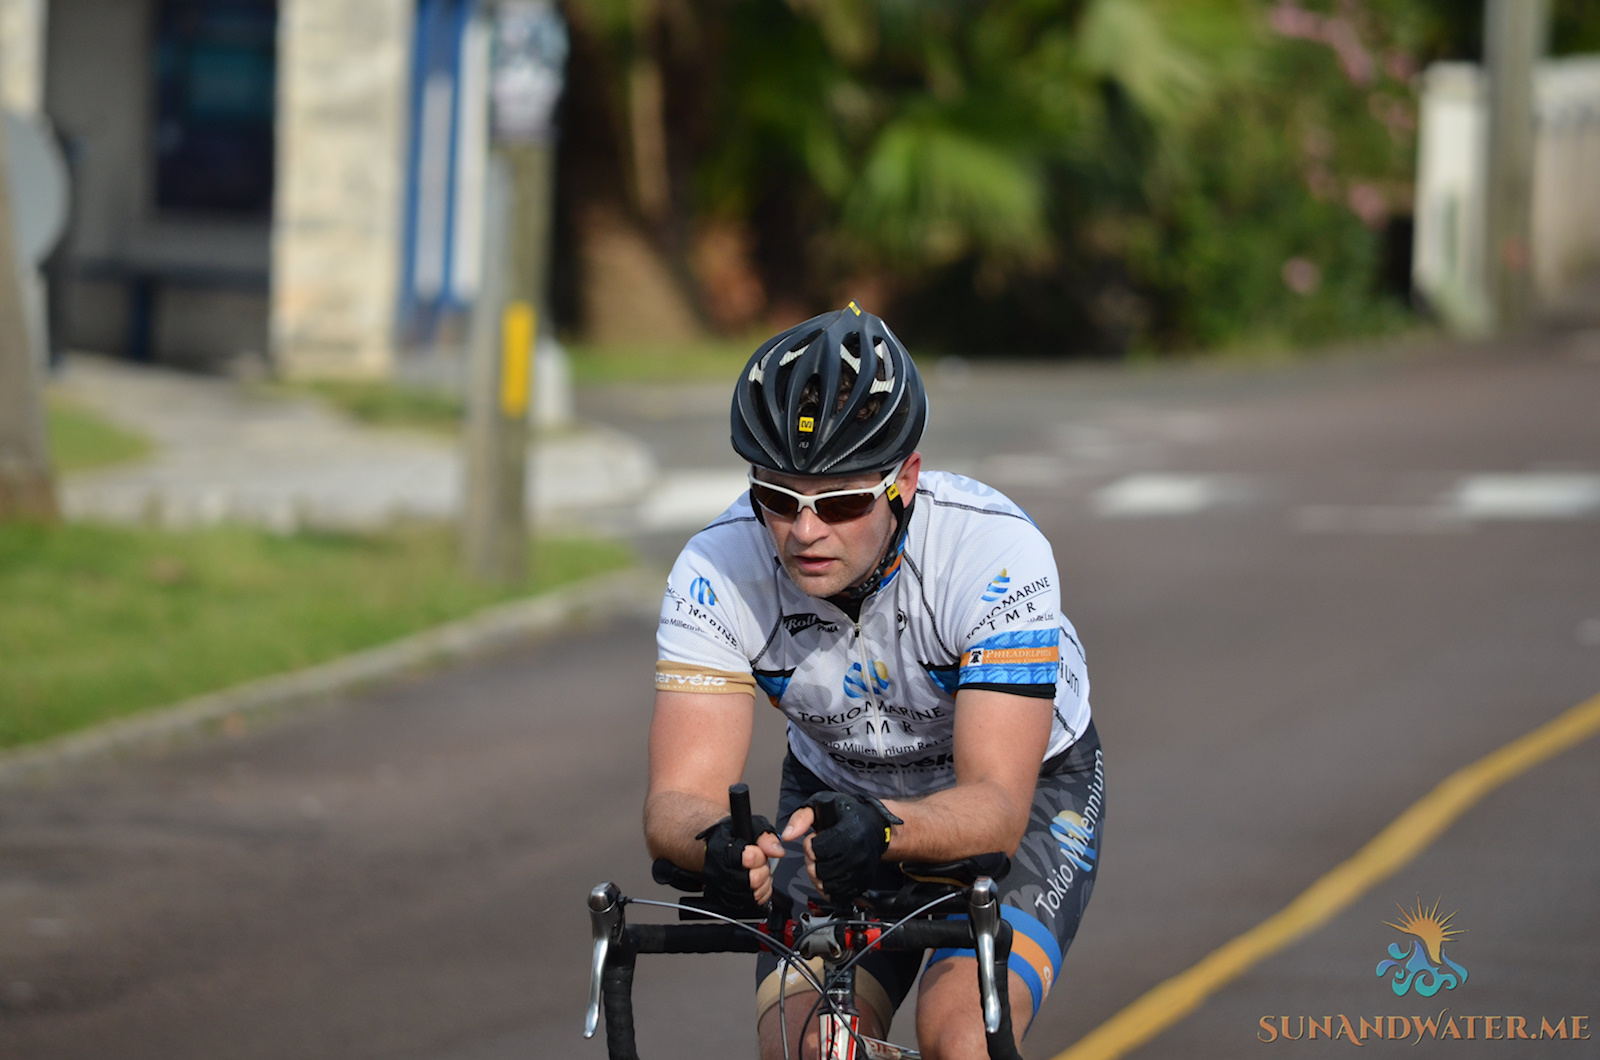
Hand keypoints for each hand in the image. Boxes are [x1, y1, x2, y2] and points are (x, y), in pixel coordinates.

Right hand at [697, 815, 783, 907]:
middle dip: (764, 870)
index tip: (758, 852)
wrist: (714, 849)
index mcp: (722, 850)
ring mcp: (722, 890)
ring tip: (758, 872)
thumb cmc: (731, 837)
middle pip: (754, 880)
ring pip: (754, 895)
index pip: (749, 858)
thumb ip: (766, 838)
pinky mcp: (726, 902)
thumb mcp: (751, 828)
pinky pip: (752, 904)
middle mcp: (719, 873)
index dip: (759, 855)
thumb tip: (778, 851)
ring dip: (763, 883)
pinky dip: (759, 894)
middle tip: (760, 863)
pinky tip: (756, 883)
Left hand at [781, 791, 901, 902]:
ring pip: (828, 886)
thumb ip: (801, 818)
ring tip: (822, 863)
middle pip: (821, 871)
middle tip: (816, 853)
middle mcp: (858, 855)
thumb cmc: (848, 814)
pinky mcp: (863, 882)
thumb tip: (787, 836)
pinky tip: (829, 875)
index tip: (814, 839)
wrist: (876, 825)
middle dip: (811, 863)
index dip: (809, 846)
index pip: (816, 851)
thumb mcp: (822, 805)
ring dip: (818, 877)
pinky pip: (839, 895)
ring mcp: (862, 871)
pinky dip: (828, 888)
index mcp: (849, 833)